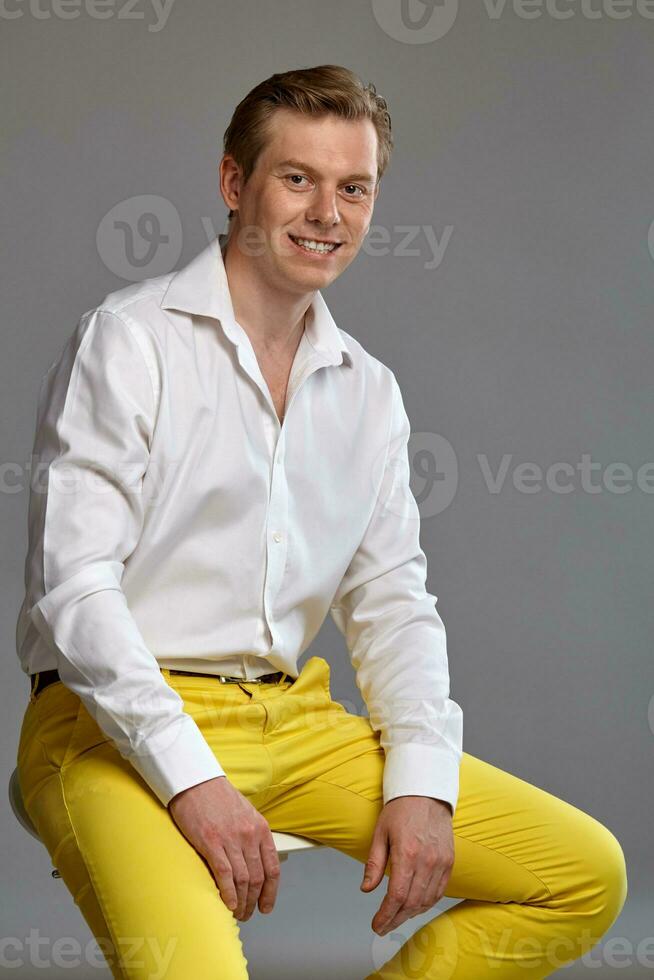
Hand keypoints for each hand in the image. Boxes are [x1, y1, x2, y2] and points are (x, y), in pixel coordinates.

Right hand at [168, 775, 280, 920]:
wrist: (196, 781)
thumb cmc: (217, 796)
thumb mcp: (245, 813)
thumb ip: (252, 835)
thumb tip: (253, 861)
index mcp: (260, 827)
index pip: (272, 867)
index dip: (271, 892)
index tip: (267, 905)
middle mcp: (250, 834)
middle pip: (258, 878)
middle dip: (254, 901)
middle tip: (249, 913)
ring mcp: (231, 839)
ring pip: (243, 880)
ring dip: (242, 902)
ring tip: (238, 913)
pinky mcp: (211, 842)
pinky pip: (225, 875)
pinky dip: (228, 893)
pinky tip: (228, 904)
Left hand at [360, 796, 453, 935]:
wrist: (426, 792)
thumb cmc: (401, 809)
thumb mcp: (380, 833)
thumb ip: (374, 864)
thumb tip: (366, 889)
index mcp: (407, 853)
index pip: (397, 896)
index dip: (386, 915)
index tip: (377, 925)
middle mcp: (427, 861)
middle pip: (412, 903)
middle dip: (395, 919)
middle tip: (383, 926)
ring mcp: (441, 862)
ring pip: (427, 901)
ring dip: (411, 914)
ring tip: (397, 917)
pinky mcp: (450, 861)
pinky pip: (440, 891)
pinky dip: (427, 903)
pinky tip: (415, 906)